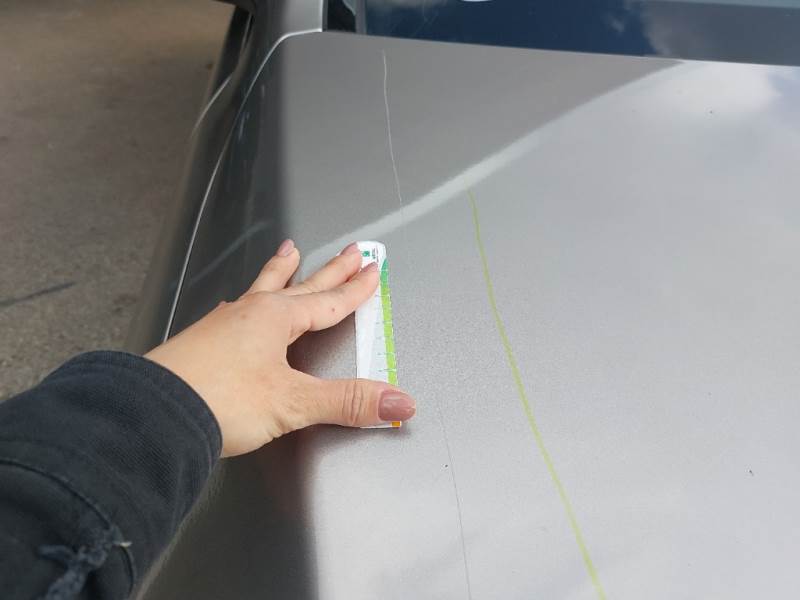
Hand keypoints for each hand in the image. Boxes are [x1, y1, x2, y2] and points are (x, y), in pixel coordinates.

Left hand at [145, 240, 415, 456]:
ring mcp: (222, 325)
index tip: (371, 271)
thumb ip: (347, 402)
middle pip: (300, 285)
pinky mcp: (201, 343)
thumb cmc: (219, 401)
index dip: (353, 289)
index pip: (327, 301)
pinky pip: (235, 309)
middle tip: (349, 249)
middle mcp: (250, 313)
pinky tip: (238, 305)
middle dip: (328, 269)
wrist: (151, 413)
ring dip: (281, 271)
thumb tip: (398, 403)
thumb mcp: (293, 403)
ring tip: (288, 252)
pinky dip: (247, 299)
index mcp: (276, 319)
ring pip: (261, 288)